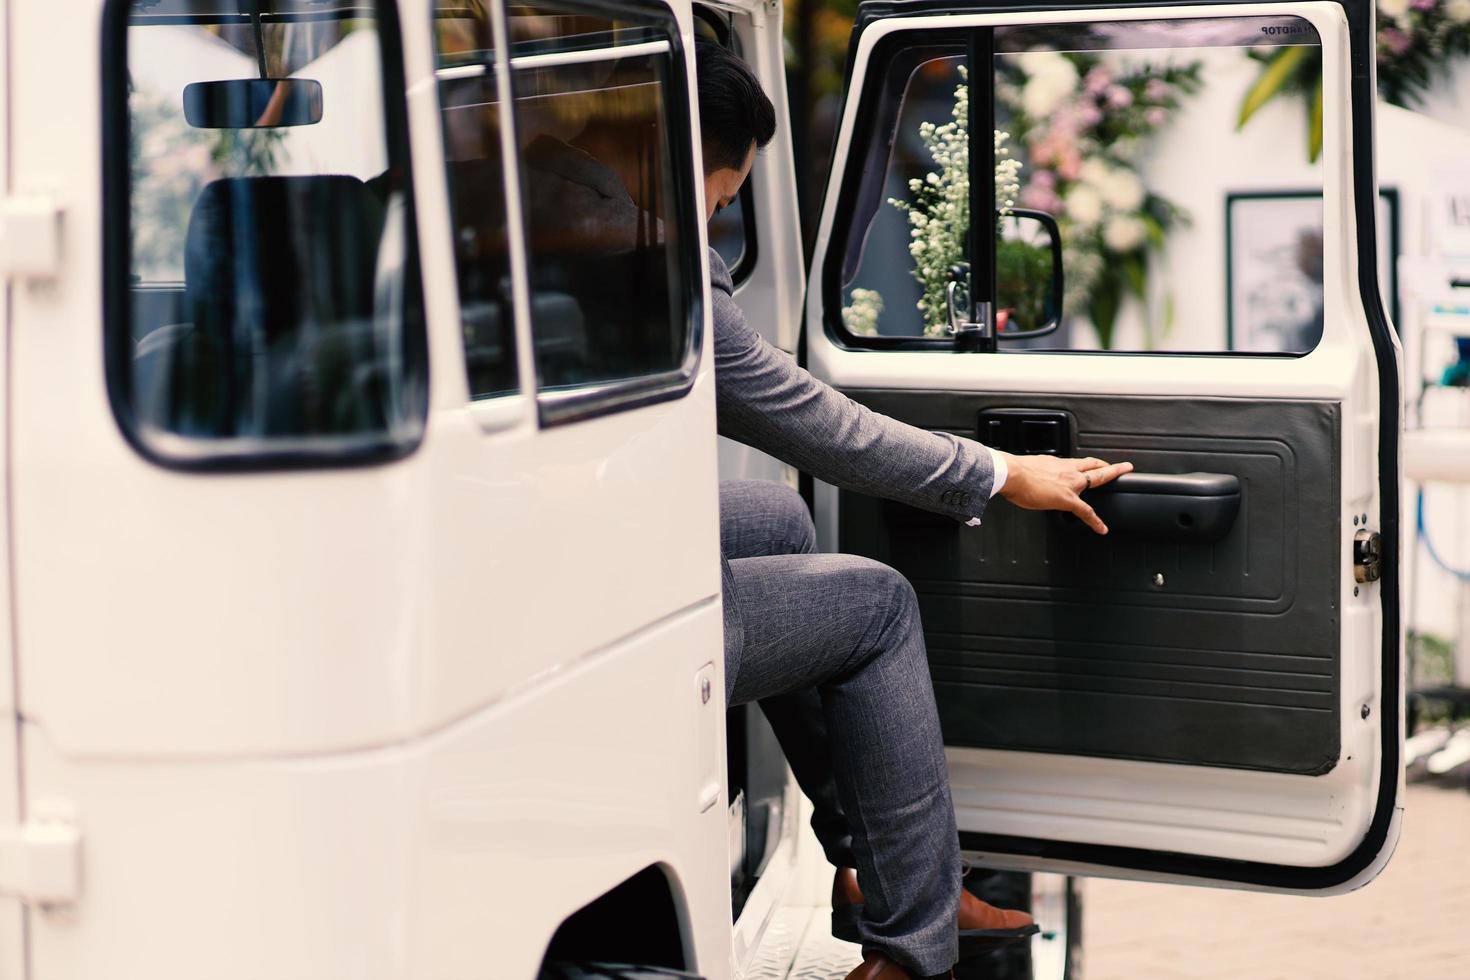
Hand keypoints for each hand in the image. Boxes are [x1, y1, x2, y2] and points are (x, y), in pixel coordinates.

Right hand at [998, 453, 1133, 534]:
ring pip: (1097, 479)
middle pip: (1094, 466)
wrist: (1012, 474)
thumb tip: (1030, 479)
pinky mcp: (1068, 499)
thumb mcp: (1027, 468)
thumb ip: (1034, 474)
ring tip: (1123, 481)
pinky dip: (1095, 521)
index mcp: (1056, 464)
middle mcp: (1067, 470)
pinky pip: (1086, 512)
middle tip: (1124, 466)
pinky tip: (1102, 528)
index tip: (1094, 464)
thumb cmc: (1014, 472)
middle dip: (1110, 466)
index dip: (1088, 464)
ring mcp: (1070, 484)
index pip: (1077, 463)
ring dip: (1112, 477)